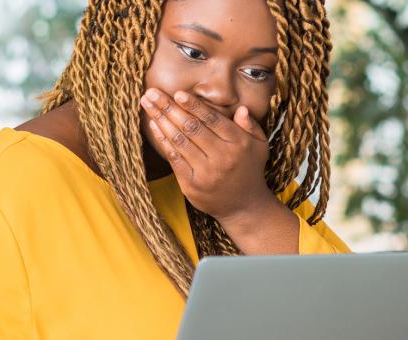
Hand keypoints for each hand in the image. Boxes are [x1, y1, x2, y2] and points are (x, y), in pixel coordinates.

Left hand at [138, 88, 276, 225]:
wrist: (244, 206)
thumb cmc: (249, 169)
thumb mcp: (259, 145)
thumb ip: (250, 126)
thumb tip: (241, 109)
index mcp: (238, 144)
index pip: (213, 120)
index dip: (194, 106)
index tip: (178, 93)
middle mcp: (223, 157)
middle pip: (192, 127)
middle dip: (169, 107)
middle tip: (152, 92)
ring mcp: (206, 172)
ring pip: (180, 141)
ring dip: (161, 120)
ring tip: (148, 104)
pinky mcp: (192, 185)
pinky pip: (174, 158)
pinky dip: (163, 140)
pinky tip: (154, 125)